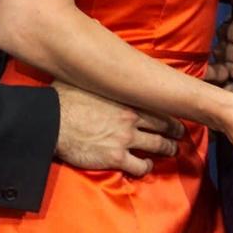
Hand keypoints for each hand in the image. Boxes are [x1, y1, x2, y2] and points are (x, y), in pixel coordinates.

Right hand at [52, 81, 183, 176]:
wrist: (53, 121)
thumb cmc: (65, 97)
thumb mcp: (87, 80)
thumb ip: (102, 79)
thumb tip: (99, 65)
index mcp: (126, 99)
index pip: (158, 105)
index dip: (170, 112)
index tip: (175, 115)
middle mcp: (131, 118)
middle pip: (163, 126)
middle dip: (174, 132)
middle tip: (179, 135)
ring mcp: (125, 139)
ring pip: (157, 146)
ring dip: (167, 149)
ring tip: (171, 151)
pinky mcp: (115, 157)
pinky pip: (139, 165)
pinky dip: (145, 167)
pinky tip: (145, 167)